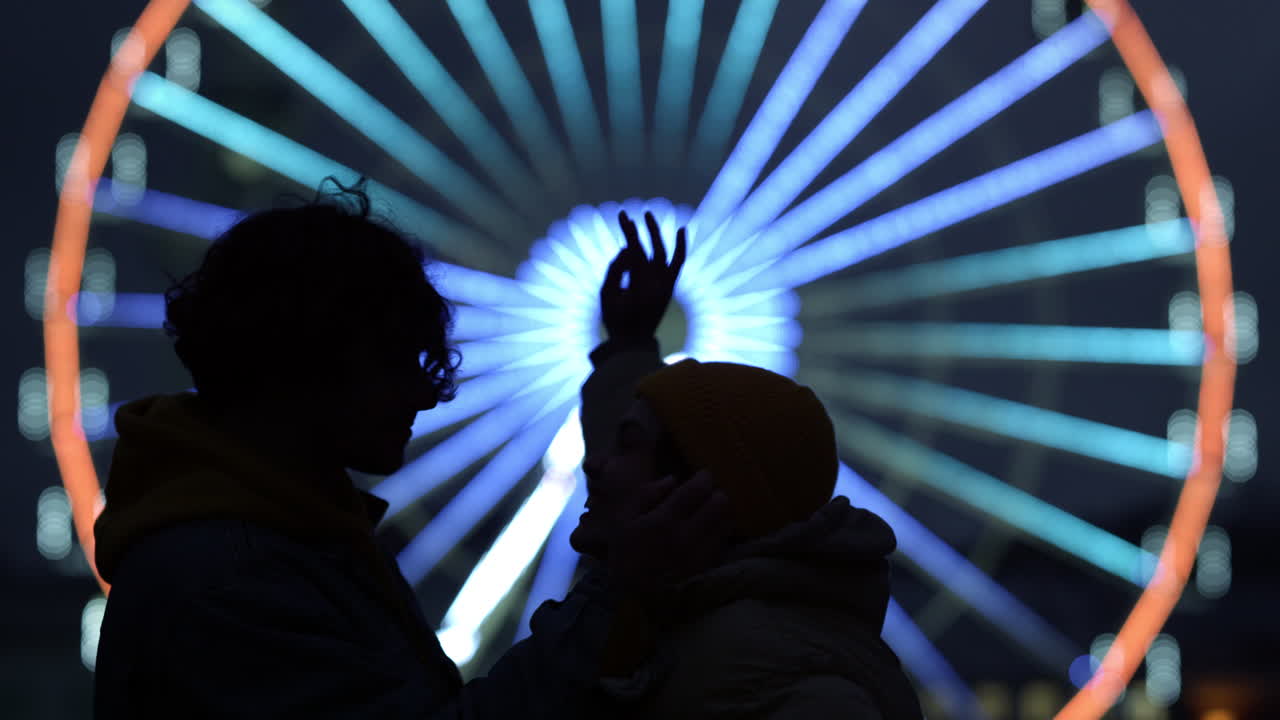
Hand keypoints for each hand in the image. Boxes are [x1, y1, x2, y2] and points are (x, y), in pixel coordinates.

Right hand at [600, 211, 686, 342]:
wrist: (633, 342)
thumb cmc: (616, 319)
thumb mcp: (607, 295)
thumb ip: (615, 269)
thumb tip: (627, 249)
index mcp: (640, 286)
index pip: (636, 252)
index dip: (630, 233)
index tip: (623, 217)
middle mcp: (657, 283)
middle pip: (649, 249)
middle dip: (638, 230)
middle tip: (627, 215)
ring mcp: (666, 285)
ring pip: (665, 253)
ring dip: (657, 234)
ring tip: (648, 215)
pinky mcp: (669, 287)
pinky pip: (677, 263)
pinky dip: (681, 247)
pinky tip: (682, 230)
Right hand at [604, 469, 730, 597]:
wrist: (629, 592)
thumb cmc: (624, 550)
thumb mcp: (623, 518)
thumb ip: (647, 495)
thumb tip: (673, 478)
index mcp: (663, 520)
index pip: (697, 489)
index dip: (704, 478)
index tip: (702, 476)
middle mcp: (685, 536)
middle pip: (719, 504)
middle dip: (716, 494)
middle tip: (707, 495)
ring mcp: (698, 554)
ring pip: (726, 523)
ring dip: (721, 513)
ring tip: (711, 512)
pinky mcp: (704, 568)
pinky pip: (723, 543)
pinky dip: (721, 532)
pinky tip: (711, 530)